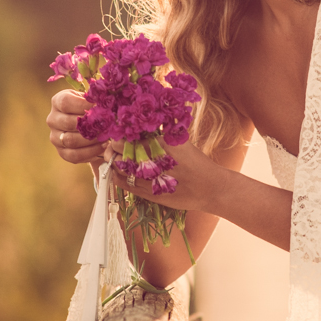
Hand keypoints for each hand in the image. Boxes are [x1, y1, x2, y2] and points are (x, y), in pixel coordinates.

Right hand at [47, 89, 107, 164]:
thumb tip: (104, 101)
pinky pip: (74, 155)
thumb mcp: (90, 99)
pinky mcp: (62, 152)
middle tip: (107, 124)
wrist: (89, 126)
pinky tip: (103, 146)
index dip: (83, 105)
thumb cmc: (91, 108)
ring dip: (91, 140)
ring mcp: (55, 137)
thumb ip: (94, 98)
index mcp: (58, 101)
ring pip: (70, 140)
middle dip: (90, 125)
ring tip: (106, 136)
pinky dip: (90, 152)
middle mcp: (53, 119)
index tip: (100, 107)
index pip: (66, 103)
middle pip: (68, 123)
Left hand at [104, 137, 225, 213]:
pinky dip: (117, 177)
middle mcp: (153, 162)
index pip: (128, 139)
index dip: (118, 138)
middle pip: (120, 154)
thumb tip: (141, 126)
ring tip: (114, 159)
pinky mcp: (149, 194)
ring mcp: (150, 180)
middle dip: (112, 150)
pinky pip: (126, 185)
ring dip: (113, 163)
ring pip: (120, 170)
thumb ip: (160, 134)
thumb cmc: (196, 162)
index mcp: (161, 145)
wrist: (209, 188)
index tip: (117, 136)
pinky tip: (117, 173)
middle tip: (111, 147)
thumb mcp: (180, 142)